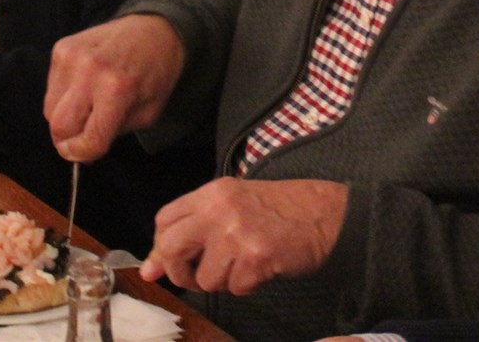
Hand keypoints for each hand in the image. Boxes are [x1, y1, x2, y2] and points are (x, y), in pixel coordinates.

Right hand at [44, 15, 186, 162]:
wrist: (154, 28)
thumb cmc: (156, 73)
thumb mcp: (148, 113)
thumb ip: (114, 134)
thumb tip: (81, 153)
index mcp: (117, 90)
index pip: (88, 140)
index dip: (84, 154)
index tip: (85, 155)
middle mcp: (89, 71)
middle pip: (59, 127)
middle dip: (67, 141)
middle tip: (80, 139)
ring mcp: (71, 56)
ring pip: (49, 109)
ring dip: (64, 117)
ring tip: (86, 108)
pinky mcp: (61, 47)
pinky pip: (50, 88)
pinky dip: (62, 96)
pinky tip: (83, 86)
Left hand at [142, 178, 348, 295]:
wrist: (327, 214)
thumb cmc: (284, 210)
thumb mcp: (234, 208)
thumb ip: (195, 231)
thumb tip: (151, 269)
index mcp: (213, 192)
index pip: (164, 220)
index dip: (162, 248)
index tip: (167, 264)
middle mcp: (220, 208)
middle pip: (171, 247)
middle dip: (180, 271)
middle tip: (198, 276)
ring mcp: (237, 231)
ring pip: (204, 278)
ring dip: (223, 282)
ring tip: (245, 264)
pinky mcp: (256, 256)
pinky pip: (235, 288)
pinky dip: (247, 286)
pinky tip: (263, 268)